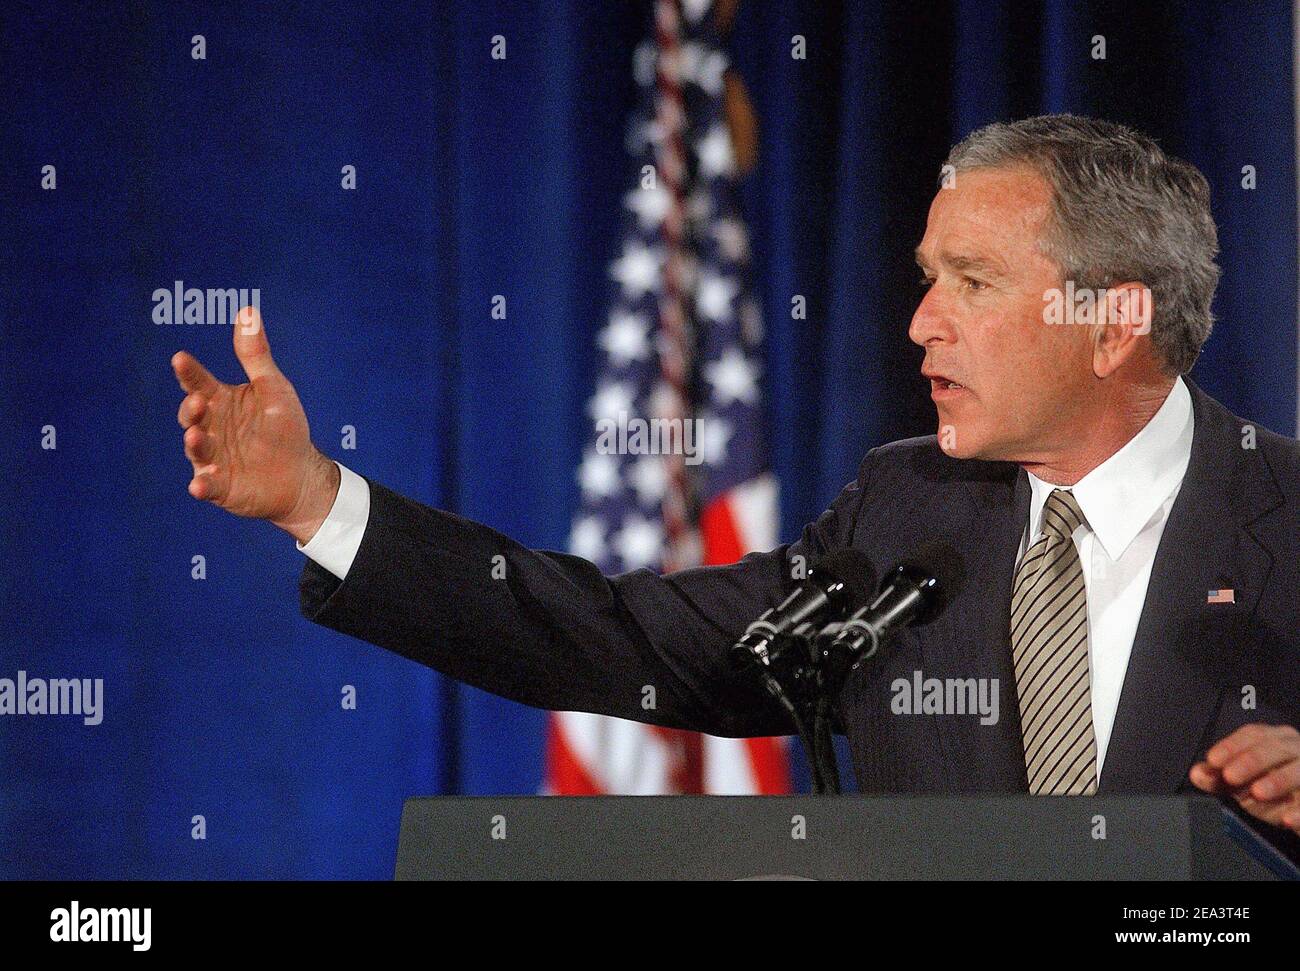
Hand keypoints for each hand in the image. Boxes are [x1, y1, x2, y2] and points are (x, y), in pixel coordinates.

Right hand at [172, 306, 339, 543]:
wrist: (300, 474)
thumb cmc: (284, 427)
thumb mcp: (273, 388)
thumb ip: (256, 355)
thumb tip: (247, 310)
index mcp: (220, 401)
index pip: (198, 382)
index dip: (188, 372)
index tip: (180, 358)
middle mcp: (209, 427)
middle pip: (192, 415)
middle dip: (191, 409)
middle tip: (198, 402)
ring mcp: (212, 458)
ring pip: (197, 449)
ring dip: (194, 443)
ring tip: (195, 436)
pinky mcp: (220, 487)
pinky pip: (208, 486)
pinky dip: (203, 485)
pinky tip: (199, 485)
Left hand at [1190, 723, 1299, 831]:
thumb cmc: (1272, 791)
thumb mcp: (1243, 785)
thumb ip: (1218, 779)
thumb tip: (1197, 773)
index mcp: (1276, 739)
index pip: (1254, 734)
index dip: (1232, 745)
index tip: (1213, 761)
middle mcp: (1298, 749)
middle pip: (1276, 748)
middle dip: (1252, 761)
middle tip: (1230, 777)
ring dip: (1279, 780)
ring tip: (1258, 793)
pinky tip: (1287, 820)